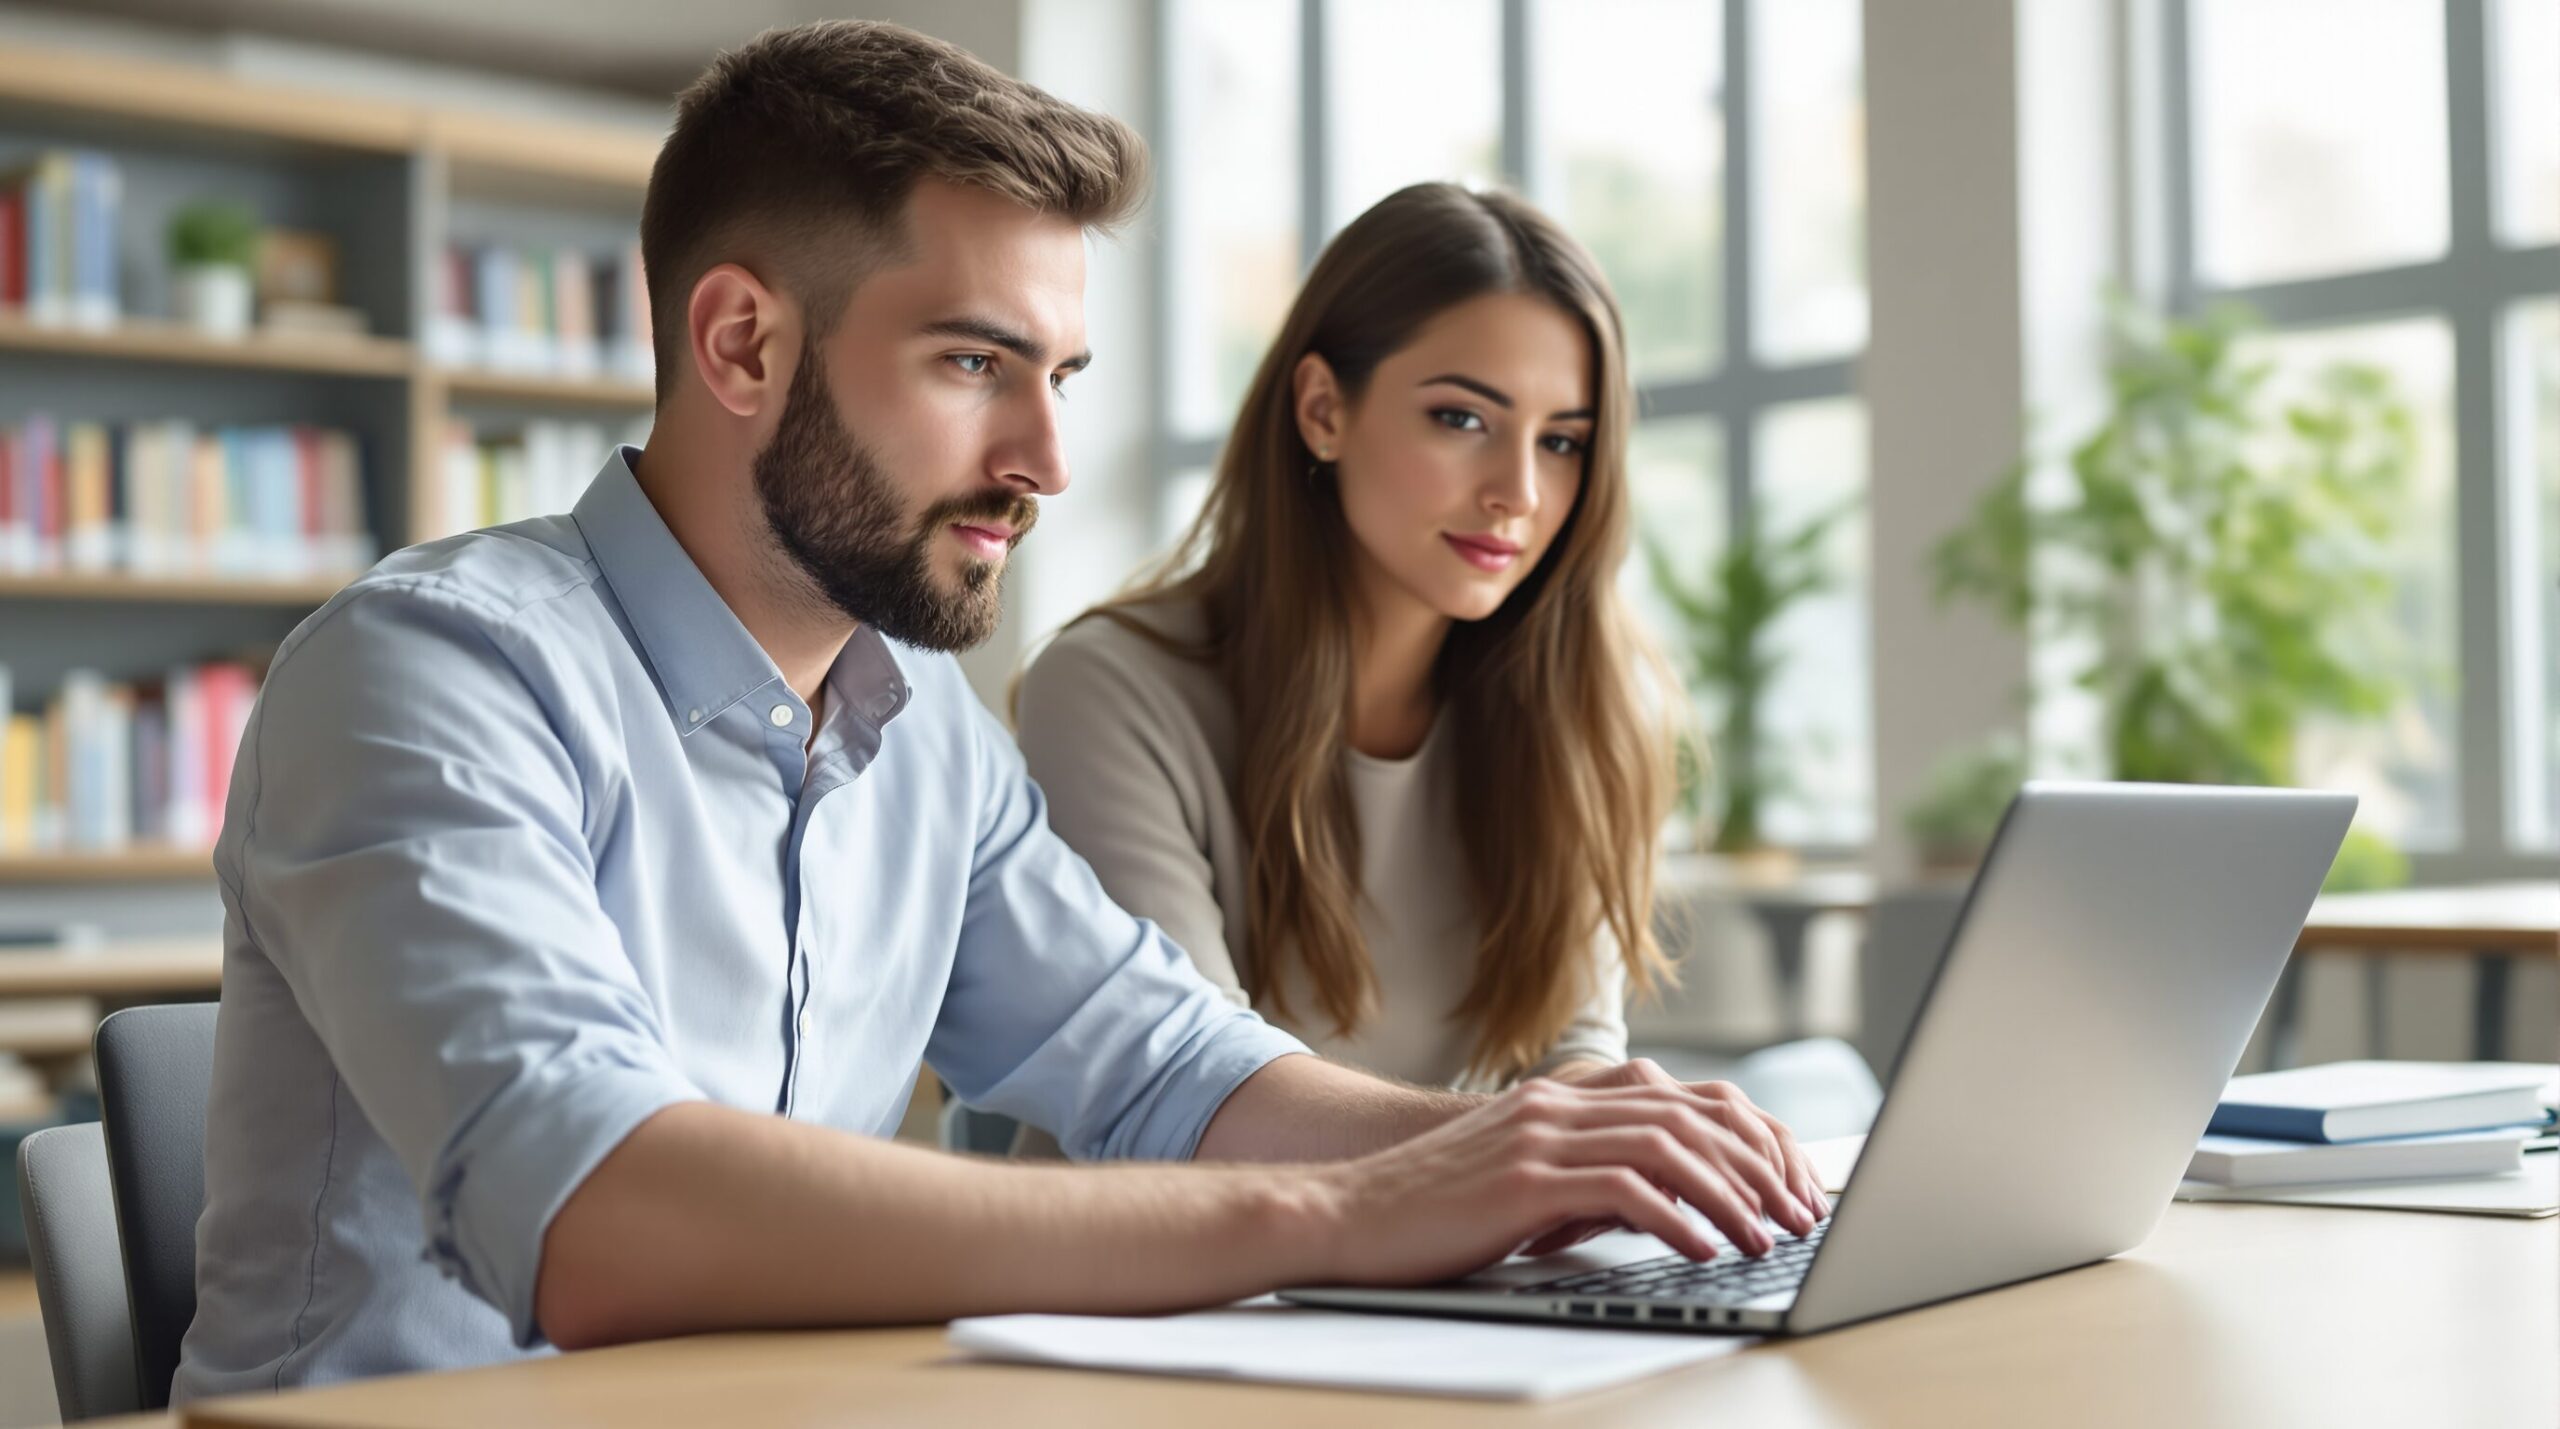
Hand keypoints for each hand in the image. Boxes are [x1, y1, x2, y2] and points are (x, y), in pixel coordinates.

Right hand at [1303, 1075, 1809, 1289]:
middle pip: (1689, 1115)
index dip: (1748, 1132)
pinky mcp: (1524, 1182)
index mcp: (1563, 1096)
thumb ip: (1587, 1169)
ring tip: (1765, 1237)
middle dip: (1758, 1165)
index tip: (1787, 1180)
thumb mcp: (1521, 1173)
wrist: (1346, 1213)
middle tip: (1799, 1213)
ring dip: (1730, 1196)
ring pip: (1668, 1148)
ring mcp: (1540, 1138)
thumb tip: (1670, 1200)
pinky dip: (1675, 1221)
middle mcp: (1558, 1104)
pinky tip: (1701, 1249)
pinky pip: (1623, 1192)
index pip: (1684, 1095)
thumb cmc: (1433, 1208)